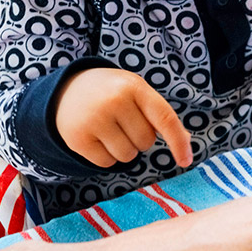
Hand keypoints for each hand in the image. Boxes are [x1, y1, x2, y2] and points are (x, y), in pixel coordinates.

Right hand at [54, 67, 192, 168]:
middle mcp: (114, 101)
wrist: (66, 90)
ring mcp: (94, 120)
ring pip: (127, 156)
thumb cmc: (111, 93)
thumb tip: (186, 144)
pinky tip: (96, 137)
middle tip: (122, 121)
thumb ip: (160, 115)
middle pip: (145, 142)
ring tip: (108, 129)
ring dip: (123, 149)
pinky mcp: (78, 139)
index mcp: (134, 87)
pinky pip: (107, 164)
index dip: (178, 142)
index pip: (165, 118)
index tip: (186, 160)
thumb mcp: (135, 92)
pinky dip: (105, 156)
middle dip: (138, 138)